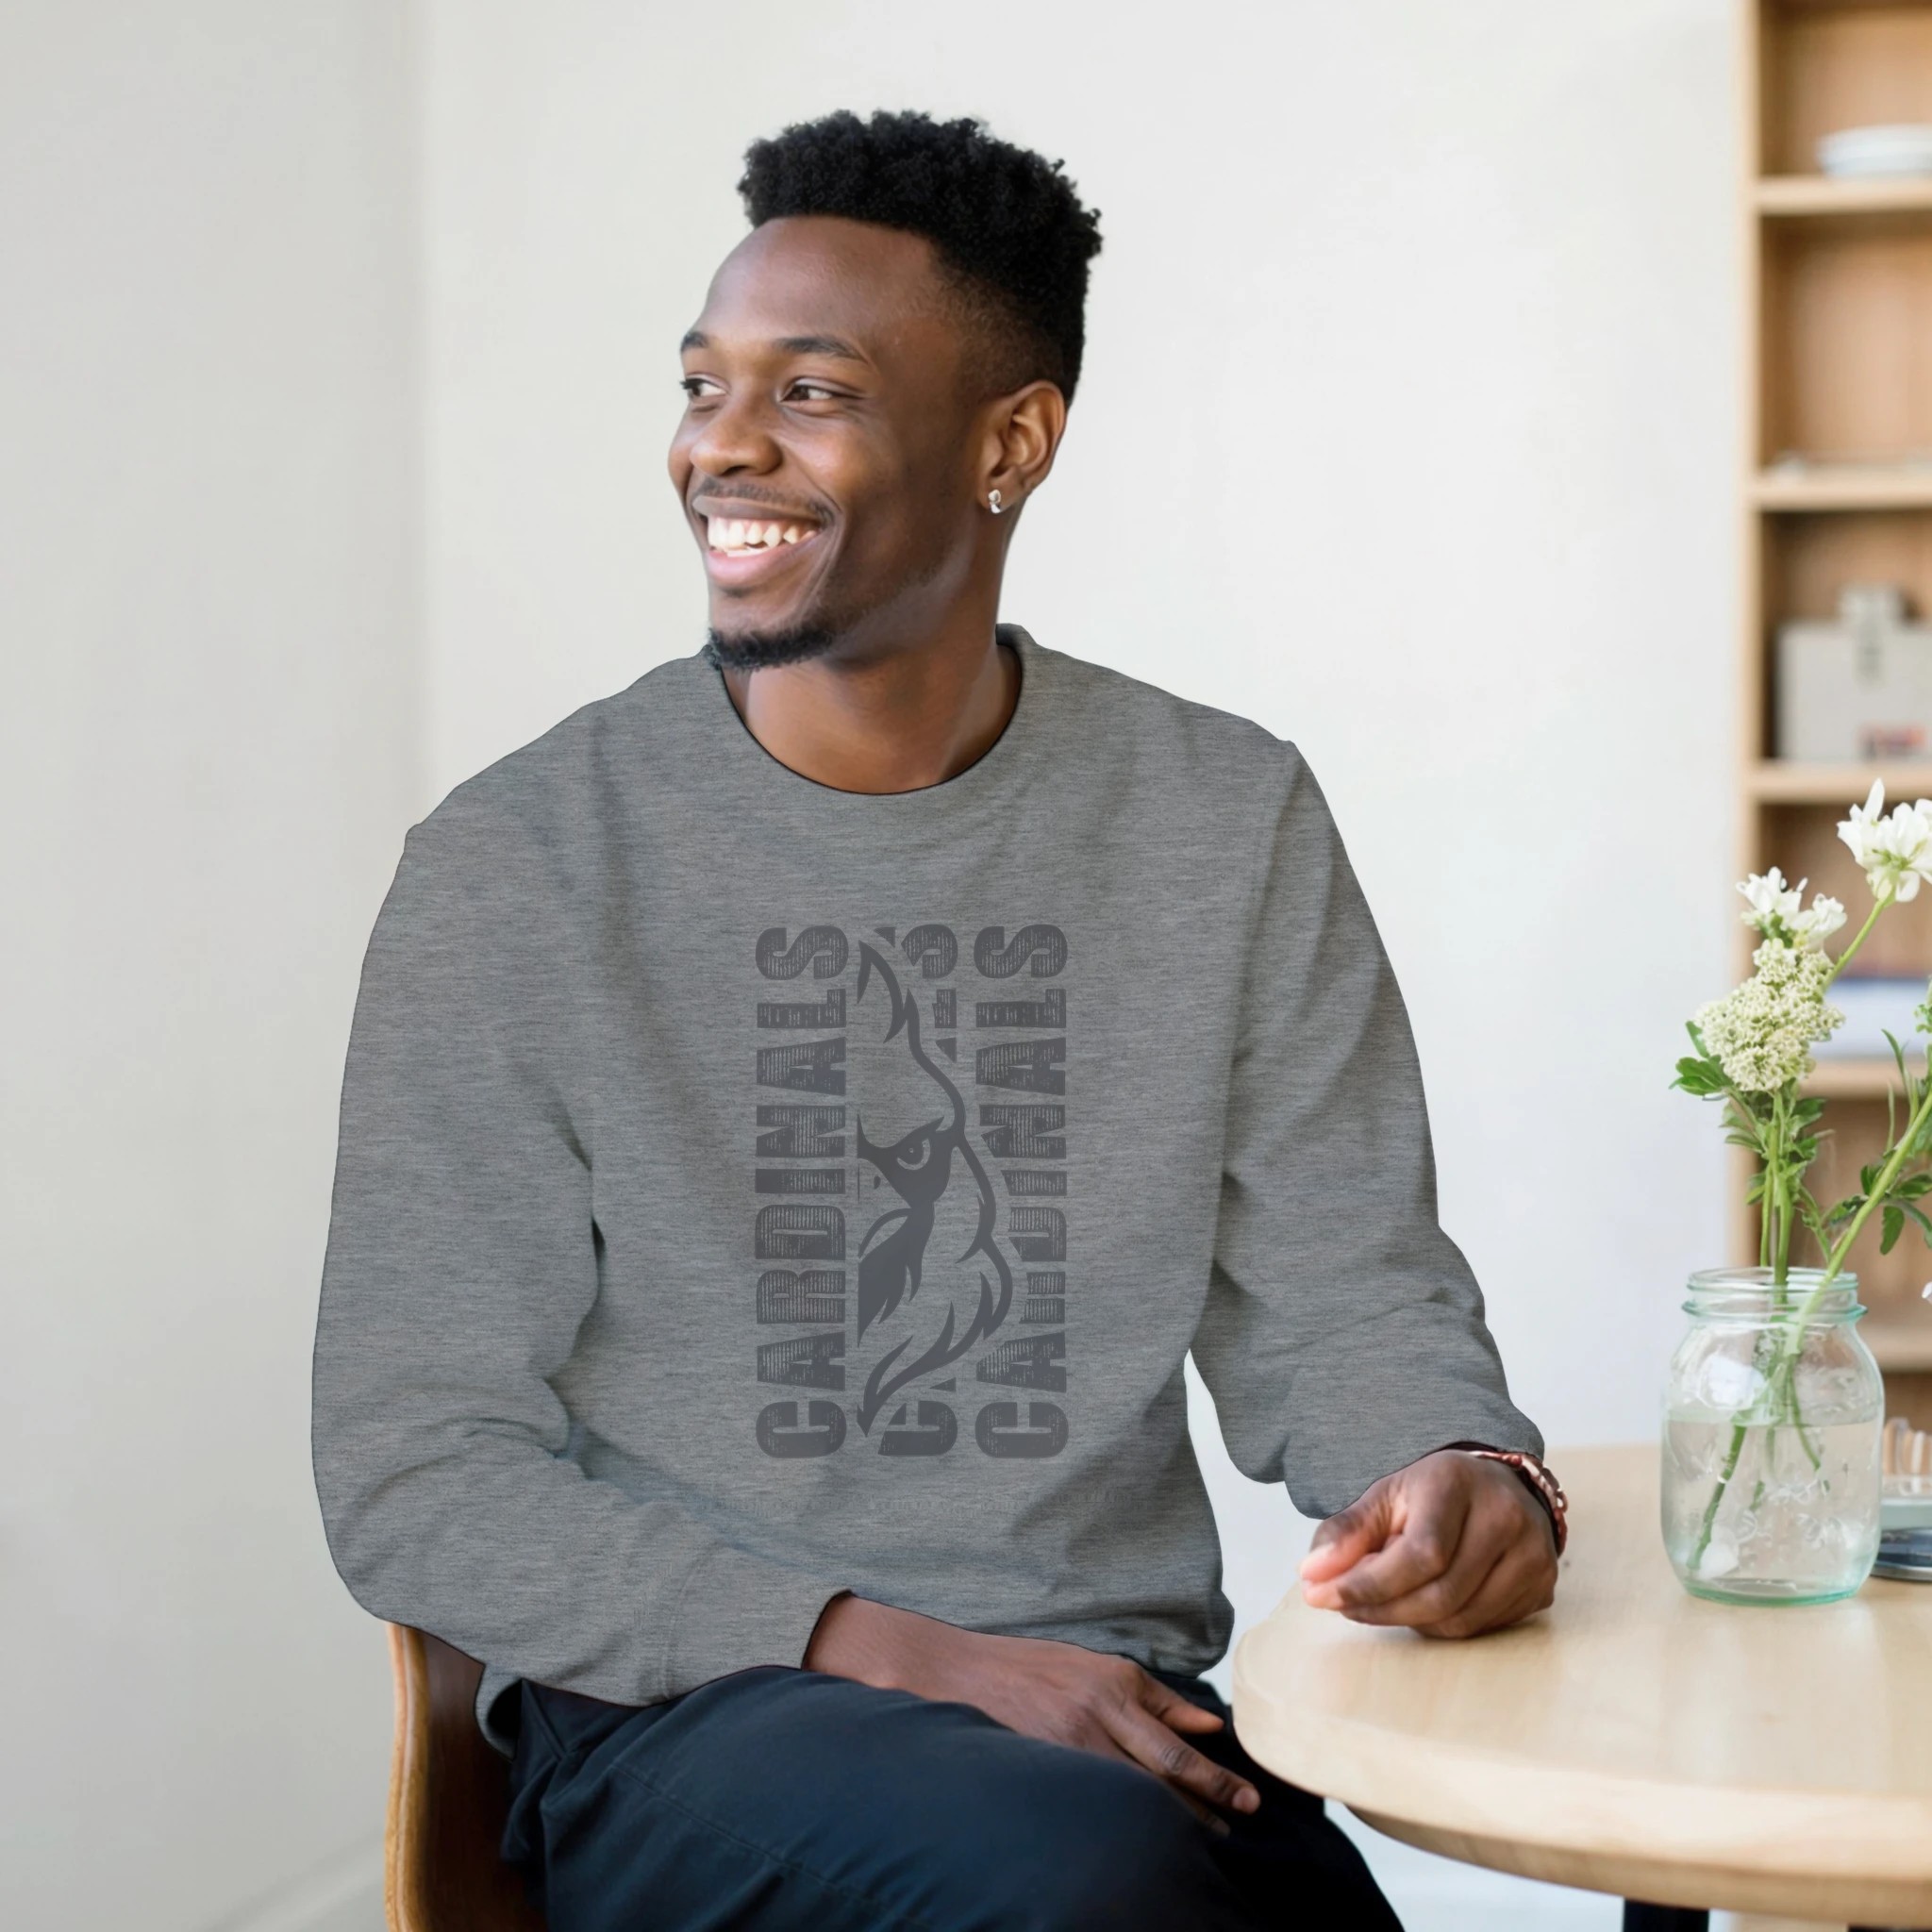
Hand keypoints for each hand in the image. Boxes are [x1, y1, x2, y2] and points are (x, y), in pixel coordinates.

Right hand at [803, 1595, 1259, 1824]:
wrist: (959, 1673)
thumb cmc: (1036, 1666)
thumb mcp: (1099, 1666)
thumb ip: (1157, 1698)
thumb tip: (1212, 1725)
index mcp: (1112, 1687)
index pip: (1175, 1747)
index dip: (1214, 1780)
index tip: (1247, 1804)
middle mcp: (1093, 1718)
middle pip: (1158, 1779)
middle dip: (1199, 1812)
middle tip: (1228, 1838)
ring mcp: (1064, 1749)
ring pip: (1128, 1798)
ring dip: (1164, 1826)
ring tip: (1194, 1848)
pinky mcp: (1041, 1770)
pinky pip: (1090, 1805)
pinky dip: (1119, 1824)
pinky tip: (1135, 1842)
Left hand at [1298, 1448, 1557, 1637]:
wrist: (1496, 1487)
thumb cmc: (1431, 1495)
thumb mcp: (1384, 1498)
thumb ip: (1347, 1533)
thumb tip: (1312, 1576)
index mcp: (1459, 1484)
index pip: (1420, 1553)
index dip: (1369, 1584)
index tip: (1320, 1596)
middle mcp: (1506, 1517)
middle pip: (1440, 1594)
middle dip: (1380, 1608)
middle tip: (1342, 1604)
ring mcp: (1533, 1555)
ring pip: (1460, 1619)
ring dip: (1409, 1619)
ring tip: (1382, 1598)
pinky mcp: (1543, 1586)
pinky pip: (1482, 1627)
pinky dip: (1441, 1624)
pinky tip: (1421, 1601)